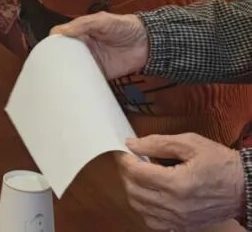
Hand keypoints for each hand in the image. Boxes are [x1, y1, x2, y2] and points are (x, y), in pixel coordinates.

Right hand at [50, 12, 148, 79]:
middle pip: (64, 56)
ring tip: (58, 80)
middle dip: (56, 62)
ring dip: (68, 74)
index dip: (51, 45)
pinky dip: (83, 83)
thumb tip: (59, 31)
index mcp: (80, 33)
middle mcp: (83, 48)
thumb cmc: (125, 27)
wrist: (149, 43)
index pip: (60, 39)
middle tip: (48, 69)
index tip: (44, 52)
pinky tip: (76, 87)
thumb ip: (81, 25)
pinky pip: (89, 79)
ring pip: (74, 69)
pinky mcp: (102, 73)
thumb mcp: (102, 20)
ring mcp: (92, 61)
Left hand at [118, 134, 245, 229]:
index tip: (125, 151)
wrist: (245, 188)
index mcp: (178, 183)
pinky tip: (149, 195)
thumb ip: (158, 143)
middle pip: (134, 191)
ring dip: (133, 191)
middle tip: (131, 162)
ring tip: (139, 177)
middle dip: (127, 174)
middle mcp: (176, 205)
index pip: (136, 173)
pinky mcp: (183, 227)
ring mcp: (179, 219)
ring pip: (140, 208)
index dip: (126, 160)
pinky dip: (144, 209)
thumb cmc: (221, 163)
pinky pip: (153, 222)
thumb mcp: (191, 143)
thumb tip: (132, 144)